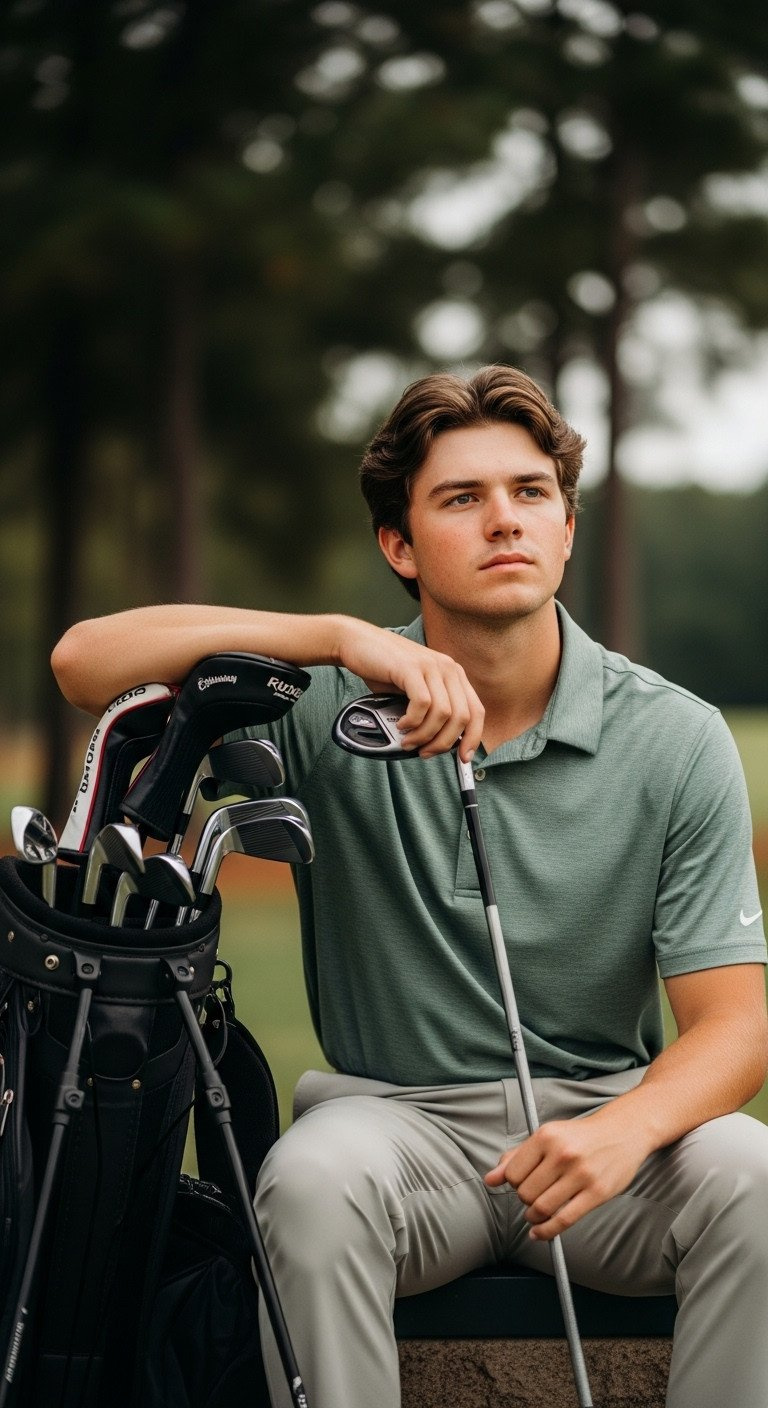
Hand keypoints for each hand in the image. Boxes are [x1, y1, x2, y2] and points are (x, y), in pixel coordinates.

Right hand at [336, 618, 483, 761]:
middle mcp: (447, 668)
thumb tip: (438, 742)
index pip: (476, 711)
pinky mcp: (411, 667)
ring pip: (442, 714)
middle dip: (444, 743)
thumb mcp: (415, 689)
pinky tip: (401, 723)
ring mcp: (430, 666)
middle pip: (462, 717)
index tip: (463, 757)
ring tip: (408, 740)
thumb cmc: (384, 669)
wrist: (357, 642)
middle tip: (425, 752)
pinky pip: (422, 703)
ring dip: (425, 735)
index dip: (473, 738)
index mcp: (453, 675)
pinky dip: (412, 721)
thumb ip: (431, 710)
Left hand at [483, 1109, 651, 1241]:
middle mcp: (563, 1154)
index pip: (513, 1173)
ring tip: (534, 1214)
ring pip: (542, 1208)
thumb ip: (517, 1157)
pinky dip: (547, 1232)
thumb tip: (490, 1179)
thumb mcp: (547, 1136)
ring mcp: (581, 1174)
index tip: (521, 1184)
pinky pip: (564, 1220)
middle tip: (533, 1196)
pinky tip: (540, 1233)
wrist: (623, 1132)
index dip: (512, 1184)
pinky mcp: (597, 1193)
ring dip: (533, 1217)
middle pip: (526, 1193)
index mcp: (547, 1136)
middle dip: (524, 1199)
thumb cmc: (581, 1136)